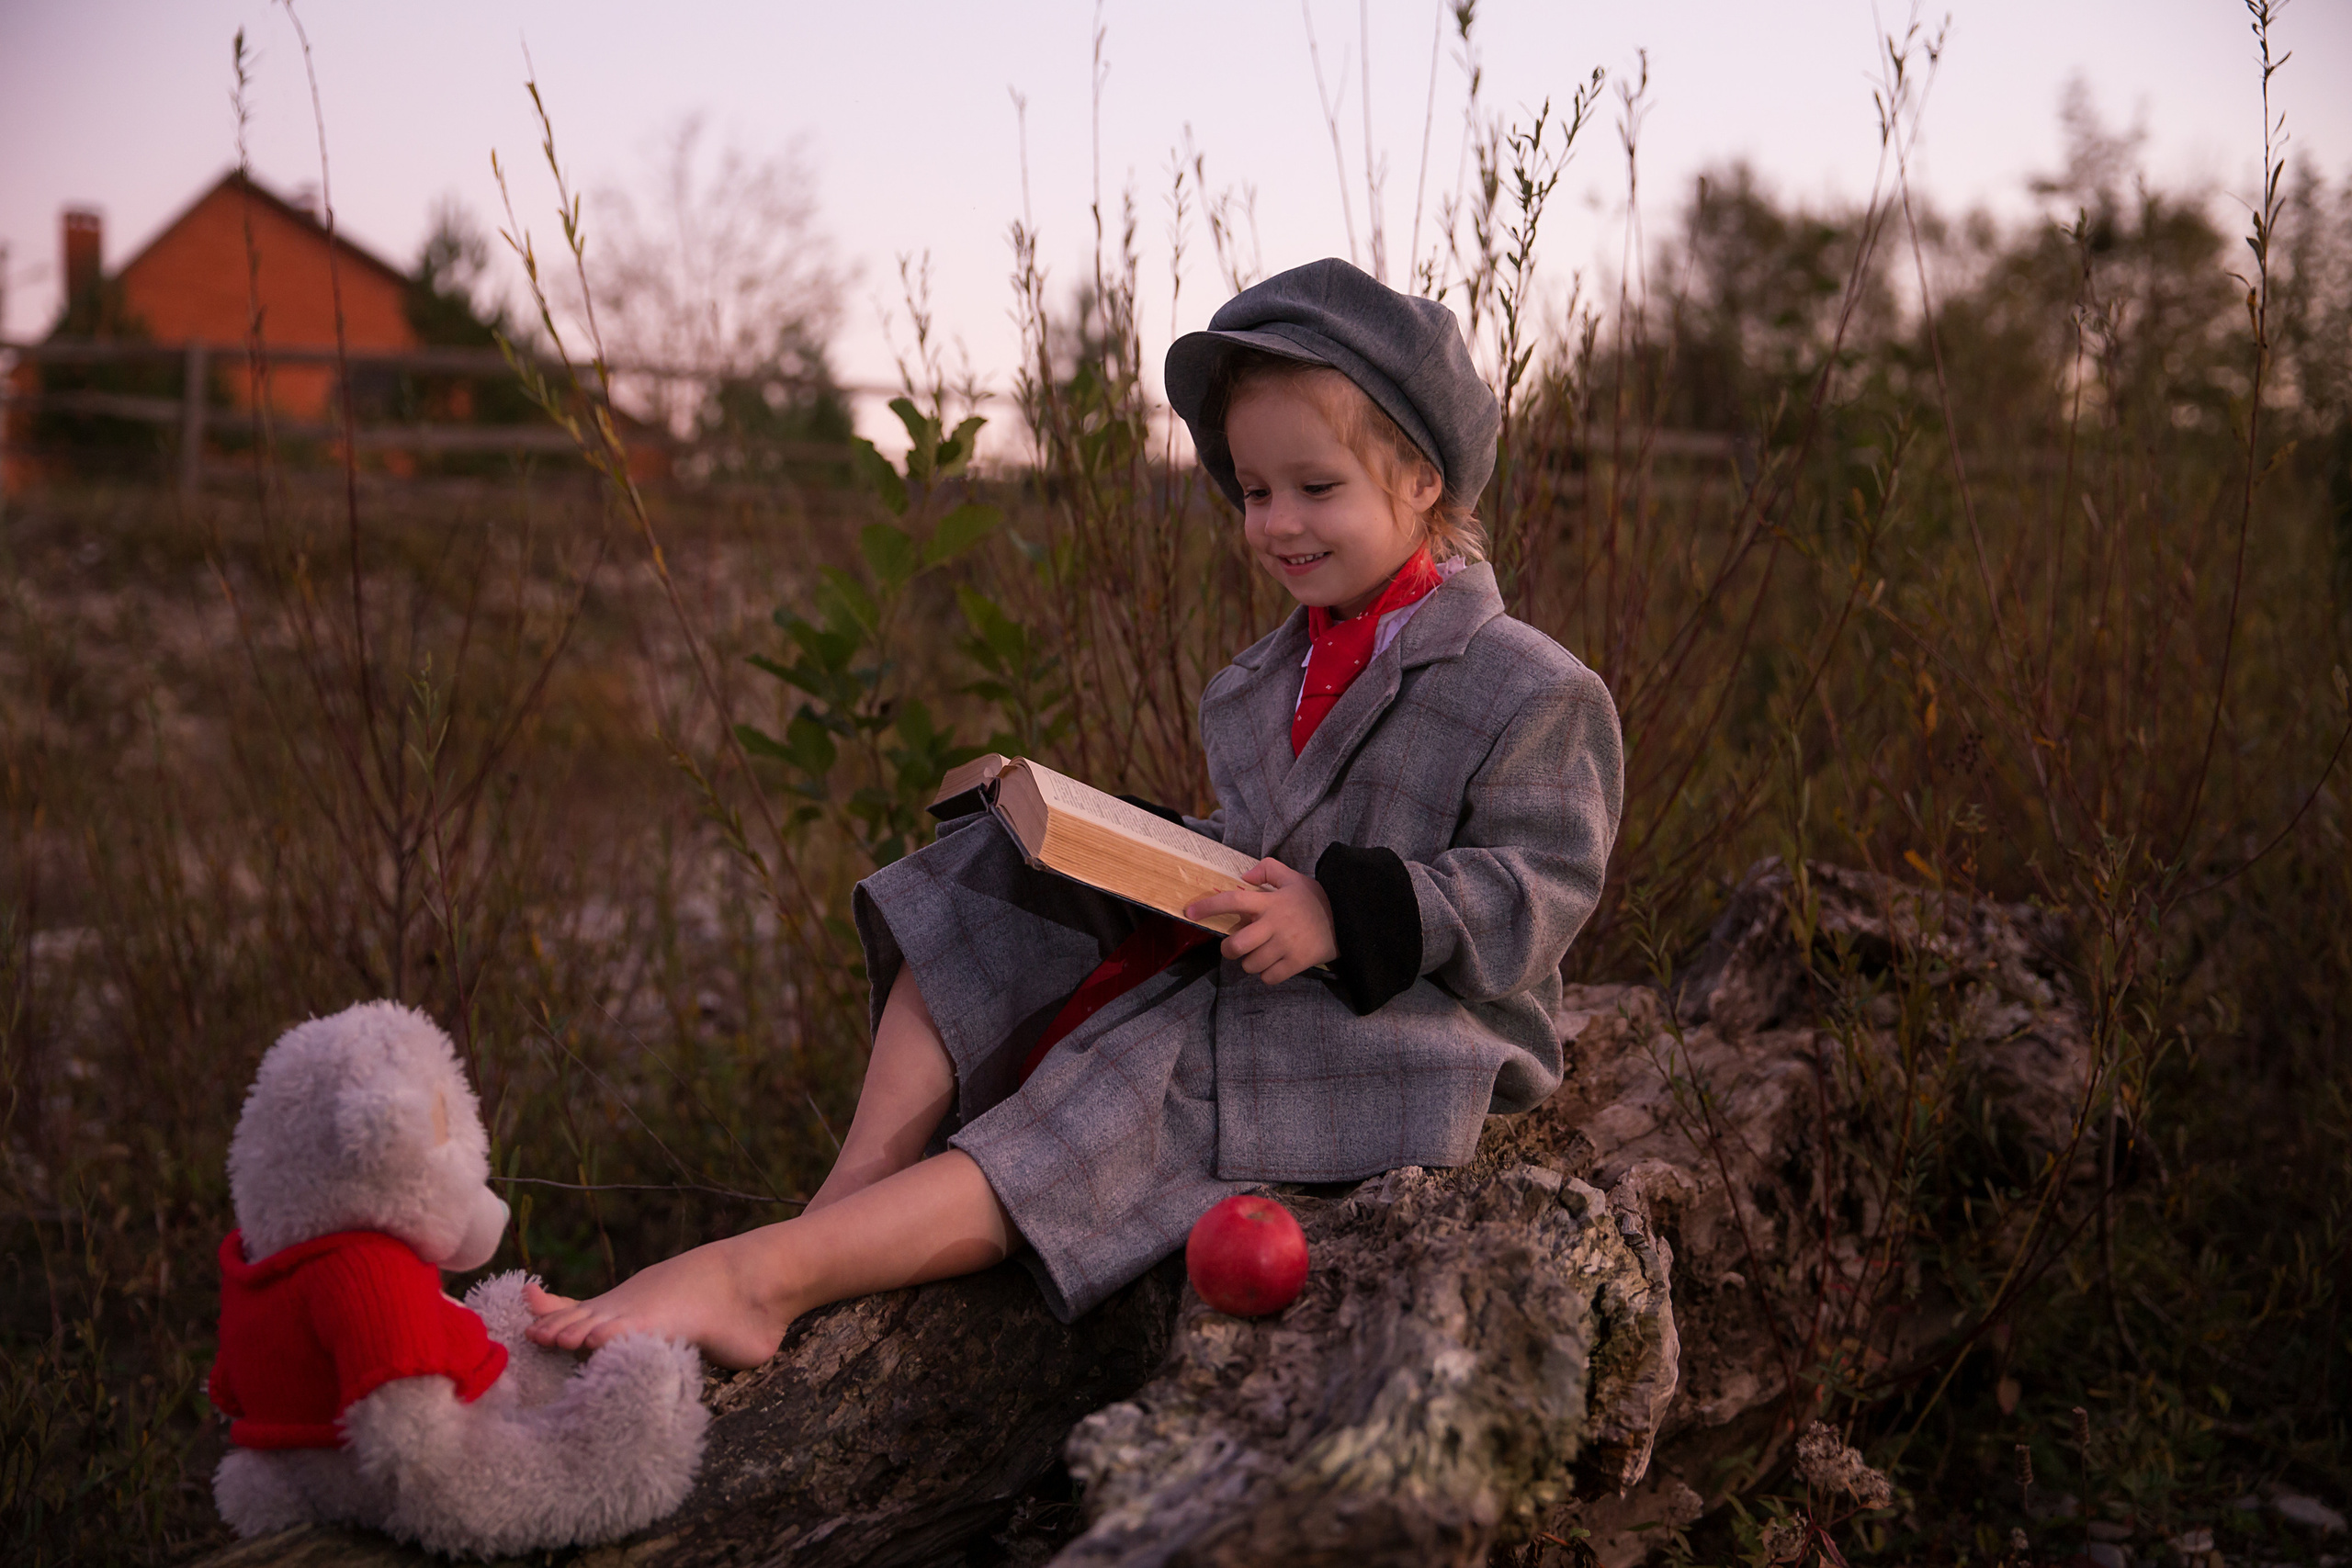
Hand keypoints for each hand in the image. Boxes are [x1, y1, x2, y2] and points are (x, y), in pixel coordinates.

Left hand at [1184, 858, 1337, 984]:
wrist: (1349, 919)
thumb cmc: (1315, 899)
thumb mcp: (1293, 877)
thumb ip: (1267, 869)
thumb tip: (1242, 877)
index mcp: (1270, 902)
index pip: (1232, 901)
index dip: (1208, 907)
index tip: (1189, 913)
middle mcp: (1275, 925)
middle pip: (1236, 945)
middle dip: (1229, 949)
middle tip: (1234, 947)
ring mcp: (1285, 946)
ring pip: (1250, 964)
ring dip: (1249, 962)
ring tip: (1260, 954)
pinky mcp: (1297, 963)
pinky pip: (1269, 977)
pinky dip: (1266, 974)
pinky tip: (1274, 965)